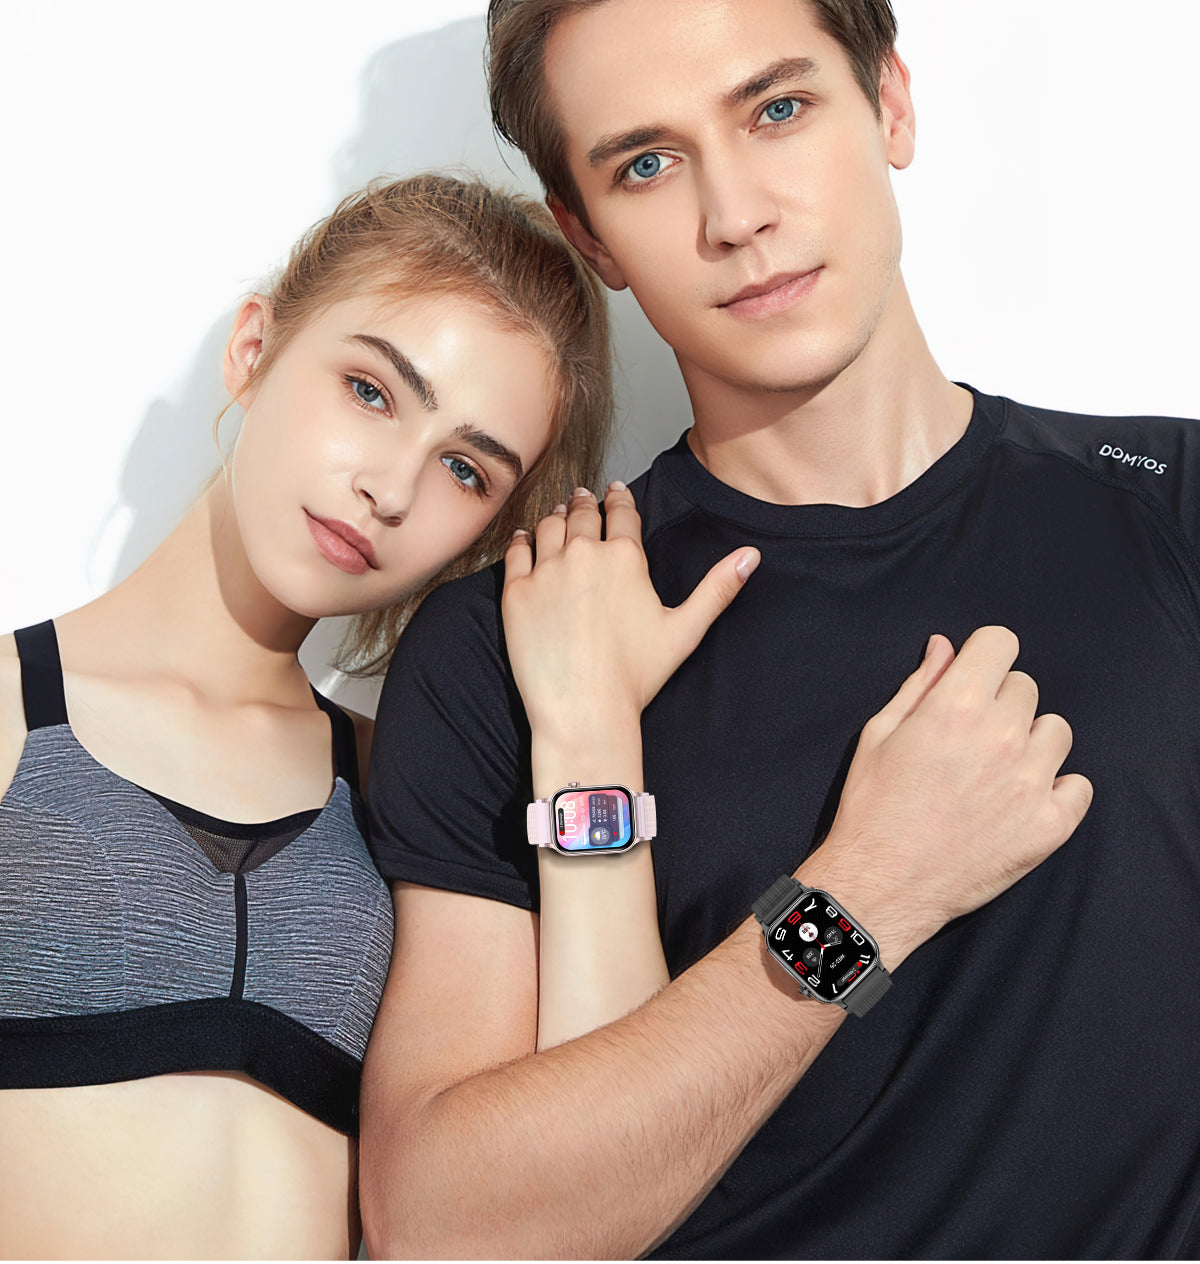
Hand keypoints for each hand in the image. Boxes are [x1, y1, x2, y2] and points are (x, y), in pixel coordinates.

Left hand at [502, 484, 759, 746]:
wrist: (584, 708)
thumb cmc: (636, 675)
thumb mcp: (685, 629)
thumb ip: (717, 588)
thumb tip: (752, 556)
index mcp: (625, 556)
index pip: (622, 513)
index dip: (620, 499)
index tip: (615, 491)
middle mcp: (583, 553)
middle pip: (581, 514)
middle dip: (584, 503)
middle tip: (583, 497)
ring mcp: (546, 570)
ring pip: (548, 527)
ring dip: (555, 516)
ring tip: (557, 513)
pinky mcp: (517, 592)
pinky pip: (516, 552)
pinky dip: (522, 540)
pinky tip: (525, 537)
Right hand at [803, 627, 1092, 963]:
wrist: (882, 884)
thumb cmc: (873, 807)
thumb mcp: (879, 734)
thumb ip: (920, 685)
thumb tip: (945, 647)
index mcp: (954, 707)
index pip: (1000, 642)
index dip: (984, 656)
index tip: (974, 677)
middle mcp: (1000, 737)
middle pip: (1026, 687)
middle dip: (999, 703)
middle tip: (970, 739)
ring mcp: (1031, 783)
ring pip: (1056, 731)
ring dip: (1030, 743)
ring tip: (997, 772)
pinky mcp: (1050, 826)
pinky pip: (1078, 786)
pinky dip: (1056, 790)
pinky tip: (1019, 803)